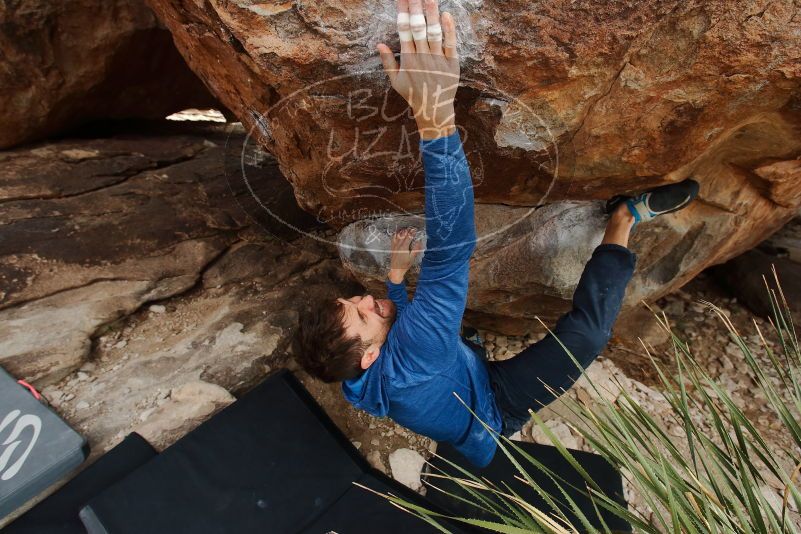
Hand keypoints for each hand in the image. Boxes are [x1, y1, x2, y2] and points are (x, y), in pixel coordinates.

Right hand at [377, 0, 458, 139]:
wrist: (434, 110)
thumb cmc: (413, 94)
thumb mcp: (396, 81)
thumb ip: (388, 62)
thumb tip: (379, 44)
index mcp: (407, 59)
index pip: (404, 30)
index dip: (403, 12)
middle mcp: (422, 57)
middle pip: (417, 27)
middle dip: (415, 7)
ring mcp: (438, 59)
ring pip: (433, 32)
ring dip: (431, 13)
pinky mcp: (452, 63)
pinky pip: (450, 43)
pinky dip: (448, 29)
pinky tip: (446, 15)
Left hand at [389, 227, 423, 282]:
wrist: (395, 270)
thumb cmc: (404, 265)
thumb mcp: (412, 258)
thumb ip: (416, 249)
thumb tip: (419, 242)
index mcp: (404, 247)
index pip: (409, 237)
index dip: (412, 232)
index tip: (415, 229)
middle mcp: (398, 245)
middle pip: (403, 235)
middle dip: (408, 230)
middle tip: (411, 228)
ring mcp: (394, 246)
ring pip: (397, 235)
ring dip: (401, 231)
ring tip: (405, 229)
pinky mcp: (392, 247)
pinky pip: (393, 238)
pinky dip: (395, 234)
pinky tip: (397, 233)